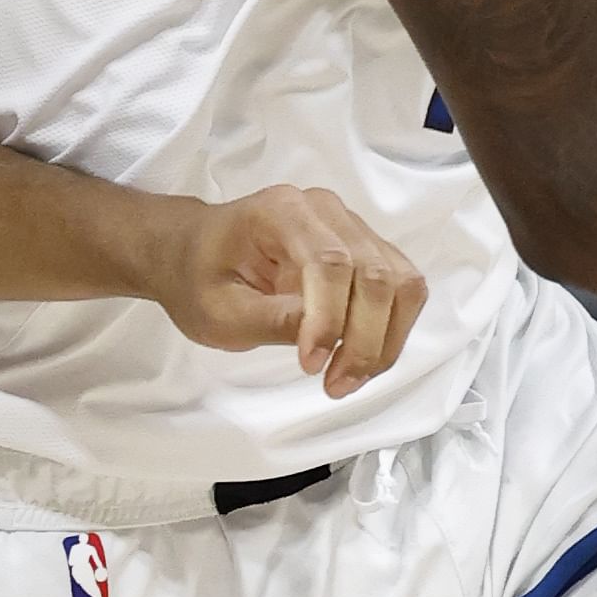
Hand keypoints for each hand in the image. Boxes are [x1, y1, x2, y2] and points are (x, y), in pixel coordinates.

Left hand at [154, 185, 428, 394]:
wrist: (194, 255)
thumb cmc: (199, 278)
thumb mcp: (217, 311)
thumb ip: (270, 321)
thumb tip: (322, 340)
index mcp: (282, 212)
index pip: (329, 261)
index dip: (330, 319)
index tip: (311, 366)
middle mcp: (325, 211)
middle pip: (374, 272)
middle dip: (364, 338)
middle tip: (336, 385)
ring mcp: (351, 228)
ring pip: (400, 282)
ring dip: (384, 339)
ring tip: (348, 379)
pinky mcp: (366, 251)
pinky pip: (401, 289)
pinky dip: (390, 331)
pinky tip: (360, 360)